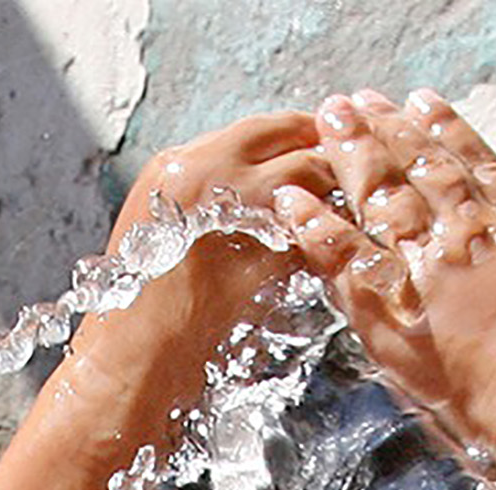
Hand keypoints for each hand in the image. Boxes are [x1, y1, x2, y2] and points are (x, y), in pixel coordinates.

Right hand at [79, 113, 334, 375]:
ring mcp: (242, 206)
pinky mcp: (271, 245)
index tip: (322, 141)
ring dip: (338, 184)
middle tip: (356, 165)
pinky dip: (337, 225)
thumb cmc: (143, 306)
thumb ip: (210, 194)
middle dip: (328, 147)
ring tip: (351, 204)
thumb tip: (264, 183)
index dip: (299, 131)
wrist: (138, 355)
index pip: (261, 128)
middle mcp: (210, 172)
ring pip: (313, 171)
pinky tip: (344, 240)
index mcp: (179, 164)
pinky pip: (320, 221)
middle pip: (293, 136)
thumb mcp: (161, 228)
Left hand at [273, 89, 495, 447]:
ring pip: (381, 201)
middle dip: (384, 134)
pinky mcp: (396, 314)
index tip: (423, 102)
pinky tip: (289, 201)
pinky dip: (314, 229)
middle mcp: (473, 243)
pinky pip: (344, 262)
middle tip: (355, 101)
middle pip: (420, 173)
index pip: (480, 170)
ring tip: (324, 121)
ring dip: (348, 157)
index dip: (448, 133)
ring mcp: (432, 275)